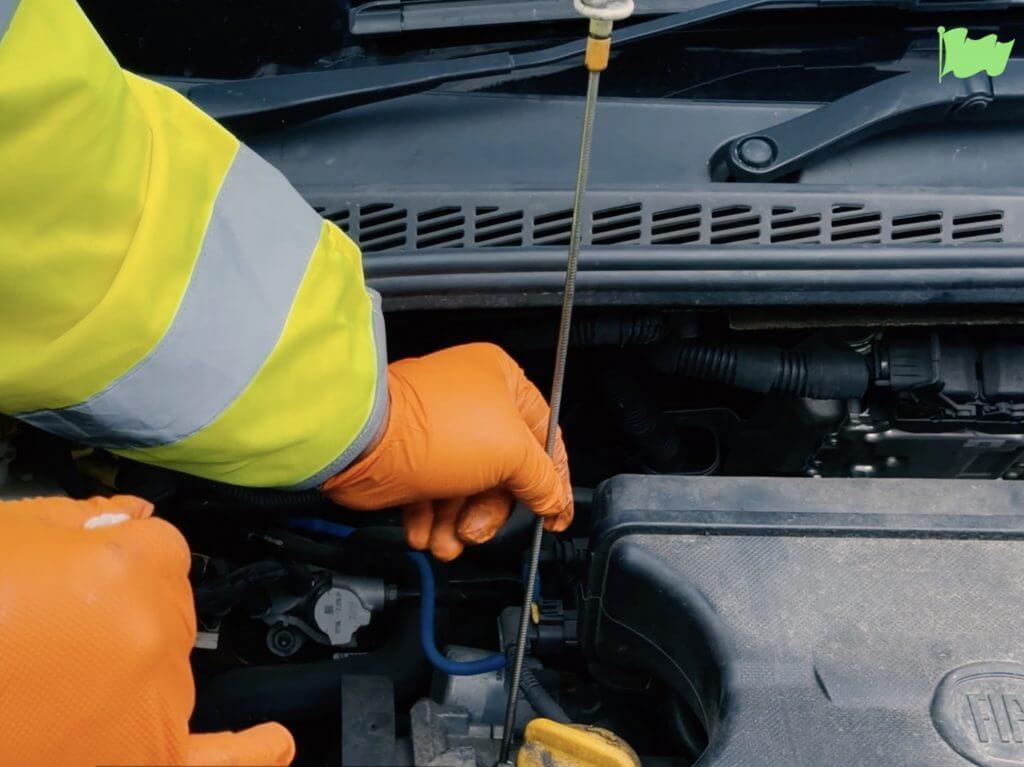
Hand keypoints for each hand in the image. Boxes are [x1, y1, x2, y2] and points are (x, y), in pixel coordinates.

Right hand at [0, 495, 294, 766]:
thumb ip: (76, 520)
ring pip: (172, 667)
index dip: (113, 557)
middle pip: (169, 605)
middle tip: (43, 627)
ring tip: (61, 678)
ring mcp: (151, 705)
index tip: (76, 572)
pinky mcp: (136, 763)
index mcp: (129, 564)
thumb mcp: (5, 531)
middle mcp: (155, 633)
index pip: (160, 545)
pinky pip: (212, 763)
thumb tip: (130, 514)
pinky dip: (248, 754)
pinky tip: (274, 743)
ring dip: (130, 666)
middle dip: (119, 608)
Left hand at [322, 343, 572, 560]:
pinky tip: (425, 532)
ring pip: (468, 490)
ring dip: (457, 524)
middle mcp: (473, 402)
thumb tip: (552, 500)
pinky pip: (435, 494)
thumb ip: (541, 480)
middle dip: (488, 512)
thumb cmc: (434, 428)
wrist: (363, 444)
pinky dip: (431, 520)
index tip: (554, 515)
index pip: (545, 436)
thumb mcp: (511, 453)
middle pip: (505, 471)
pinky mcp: (413, 456)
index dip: (552, 481)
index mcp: (503, 381)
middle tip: (476, 530)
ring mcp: (442, 430)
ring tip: (445, 541)